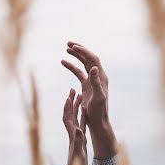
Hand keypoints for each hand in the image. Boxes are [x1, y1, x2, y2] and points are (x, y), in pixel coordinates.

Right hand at [61, 41, 116, 158]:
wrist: (97, 121)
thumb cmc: (98, 111)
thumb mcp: (98, 97)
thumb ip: (95, 82)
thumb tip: (93, 67)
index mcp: (101, 77)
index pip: (93, 59)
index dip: (84, 52)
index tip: (74, 47)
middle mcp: (97, 76)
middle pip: (88, 58)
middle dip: (79, 50)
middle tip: (69, 43)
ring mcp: (91, 80)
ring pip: (83, 64)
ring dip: (75, 56)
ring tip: (66, 49)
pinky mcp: (86, 85)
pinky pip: (78, 72)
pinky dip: (71, 67)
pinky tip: (63, 62)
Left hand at [62, 88, 86, 164]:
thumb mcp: (78, 153)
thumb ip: (78, 141)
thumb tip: (78, 130)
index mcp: (72, 135)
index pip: (67, 118)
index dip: (67, 108)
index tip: (68, 96)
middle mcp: (72, 133)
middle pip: (70, 114)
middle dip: (70, 102)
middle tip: (73, 89)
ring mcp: (76, 135)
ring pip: (75, 117)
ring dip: (76, 106)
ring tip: (79, 95)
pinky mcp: (80, 139)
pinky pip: (81, 124)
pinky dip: (82, 116)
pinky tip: (85, 111)